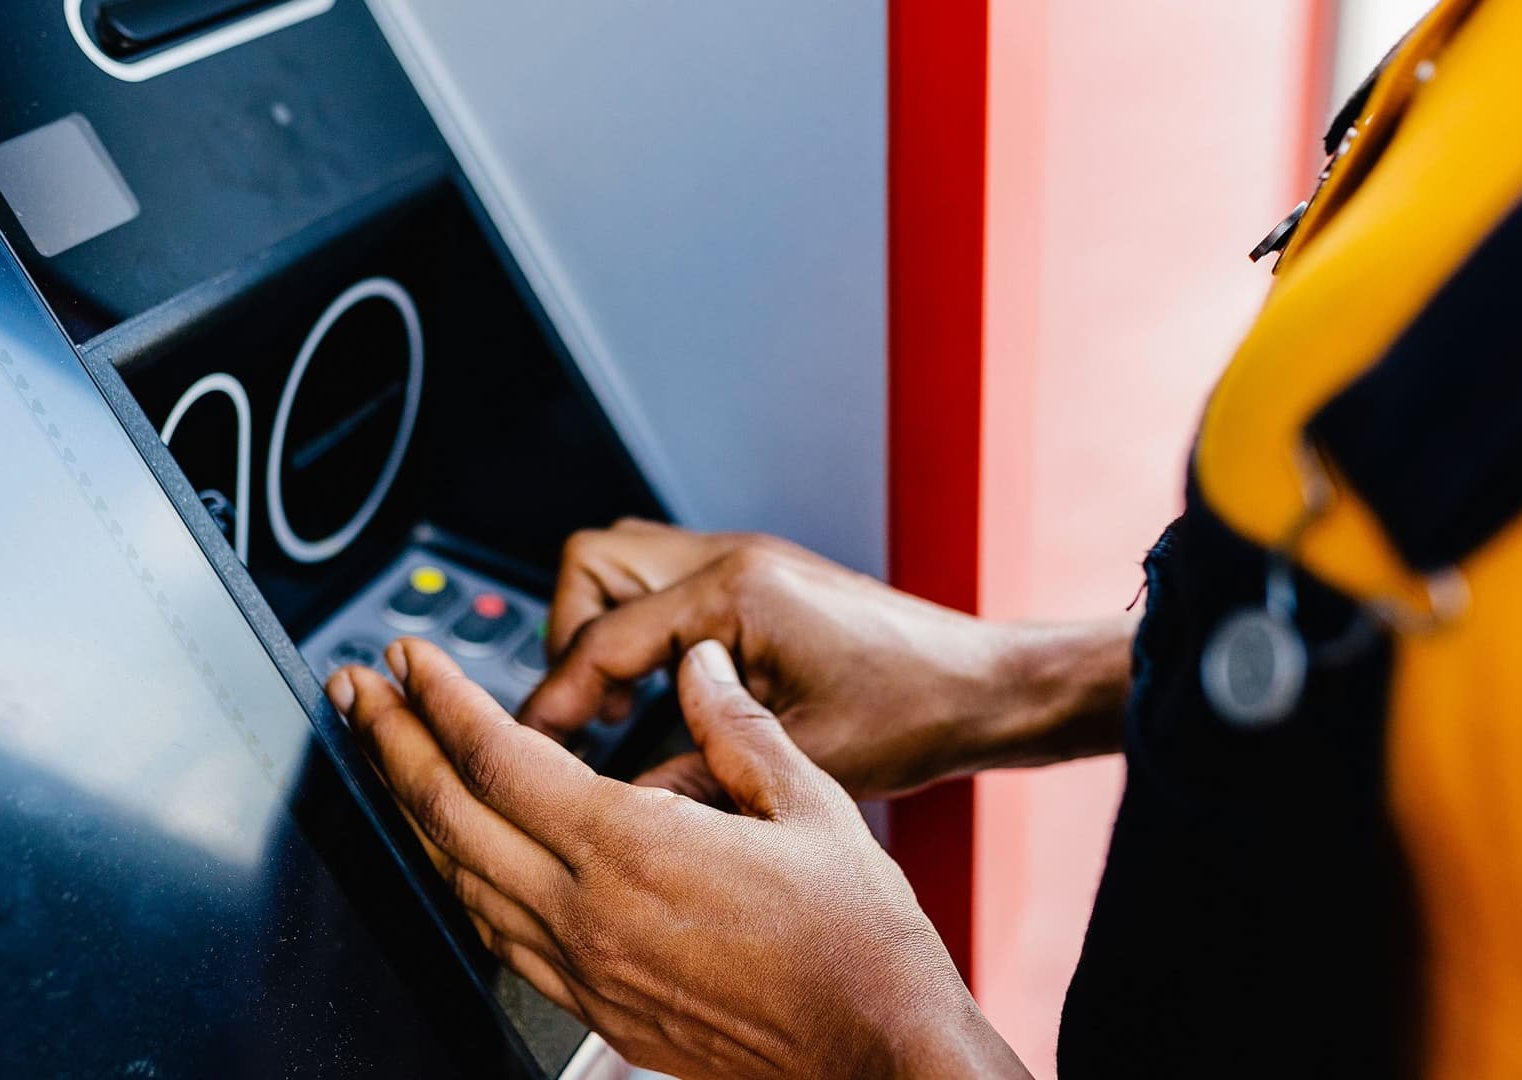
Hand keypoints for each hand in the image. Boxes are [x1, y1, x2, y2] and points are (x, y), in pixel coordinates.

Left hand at [326, 640, 1026, 1079]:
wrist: (876, 1054)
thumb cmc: (858, 943)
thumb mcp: (814, 806)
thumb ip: (739, 728)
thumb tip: (700, 668)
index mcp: (633, 849)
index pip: (498, 758)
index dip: (441, 700)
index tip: (408, 658)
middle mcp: (588, 914)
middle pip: (448, 818)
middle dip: (389, 743)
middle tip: (354, 692)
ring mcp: (584, 969)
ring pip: (458, 881)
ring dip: (409, 811)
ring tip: (385, 759)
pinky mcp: (595, 1007)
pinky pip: (498, 938)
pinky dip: (459, 883)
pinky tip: (455, 857)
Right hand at [519, 520, 1131, 800]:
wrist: (986, 685)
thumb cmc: (918, 709)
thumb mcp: (803, 760)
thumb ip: (700, 779)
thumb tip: (623, 807)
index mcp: (735, 593)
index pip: (603, 636)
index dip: (557, 698)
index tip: (535, 744)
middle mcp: (732, 560)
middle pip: (592, 564)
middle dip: (569, 640)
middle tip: (586, 713)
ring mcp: (743, 562)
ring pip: (622, 563)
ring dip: (601, 628)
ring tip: (621, 705)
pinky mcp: (756, 580)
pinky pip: (664, 583)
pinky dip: (643, 629)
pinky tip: (666, 693)